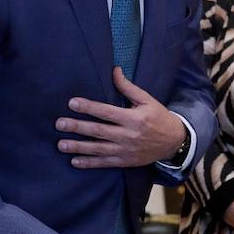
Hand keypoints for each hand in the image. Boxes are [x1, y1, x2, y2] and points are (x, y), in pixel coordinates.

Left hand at [57, 68, 185, 168]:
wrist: (174, 142)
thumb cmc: (159, 117)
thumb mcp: (147, 100)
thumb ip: (128, 87)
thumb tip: (114, 70)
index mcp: (133, 118)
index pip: (106, 112)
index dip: (88, 107)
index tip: (72, 103)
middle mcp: (128, 135)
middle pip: (99, 131)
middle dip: (78, 127)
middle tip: (59, 124)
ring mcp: (126, 150)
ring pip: (98, 149)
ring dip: (78, 147)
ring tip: (61, 144)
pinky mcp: (125, 161)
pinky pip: (105, 163)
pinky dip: (90, 163)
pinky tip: (74, 161)